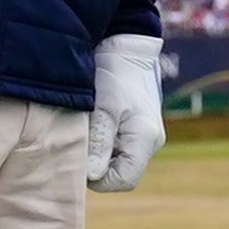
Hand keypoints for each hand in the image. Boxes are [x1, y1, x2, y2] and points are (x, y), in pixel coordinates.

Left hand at [89, 35, 165, 192]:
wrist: (127, 49)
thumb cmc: (115, 73)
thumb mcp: (103, 106)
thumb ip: (99, 142)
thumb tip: (92, 176)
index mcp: (145, 138)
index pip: (123, 180)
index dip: (97, 177)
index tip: (78, 157)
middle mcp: (150, 142)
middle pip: (120, 173)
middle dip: (96, 164)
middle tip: (78, 142)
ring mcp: (145, 137)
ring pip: (117, 162)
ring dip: (98, 152)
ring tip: (85, 129)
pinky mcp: (136, 130)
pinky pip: (117, 149)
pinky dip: (101, 143)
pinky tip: (91, 125)